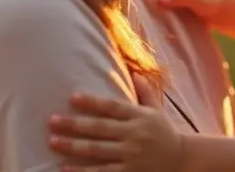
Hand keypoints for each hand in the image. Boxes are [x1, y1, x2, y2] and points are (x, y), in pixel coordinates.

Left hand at [49, 75, 183, 171]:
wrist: (182, 160)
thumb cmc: (165, 132)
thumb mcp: (157, 110)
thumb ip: (144, 92)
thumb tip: (134, 72)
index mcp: (139, 116)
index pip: (112, 106)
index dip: (92, 102)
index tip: (72, 97)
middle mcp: (135, 134)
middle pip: (100, 128)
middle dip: (74, 124)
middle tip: (52, 121)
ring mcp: (132, 155)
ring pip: (98, 150)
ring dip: (74, 147)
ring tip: (53, 142)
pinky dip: (83, 171)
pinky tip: (65, 168)